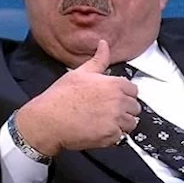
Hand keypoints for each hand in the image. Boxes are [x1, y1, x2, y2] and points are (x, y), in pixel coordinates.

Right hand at [15, 39, 140, 155]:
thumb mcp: (80, 72)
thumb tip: (104, 45)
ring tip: (105, 121)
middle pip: (135, 107)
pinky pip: (121, 137)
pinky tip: (100, 130)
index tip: (116, 98)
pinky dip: (113, 136)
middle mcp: (118, 101)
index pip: (134, 90)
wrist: (49, 120)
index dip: (125, 94)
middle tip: (108, 111)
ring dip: (122, 123)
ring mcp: (115, 120)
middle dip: (125, 109)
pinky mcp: (110, 136)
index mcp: (114, 84)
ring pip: (131, 123)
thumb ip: (98, 60)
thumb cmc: (61, 97)